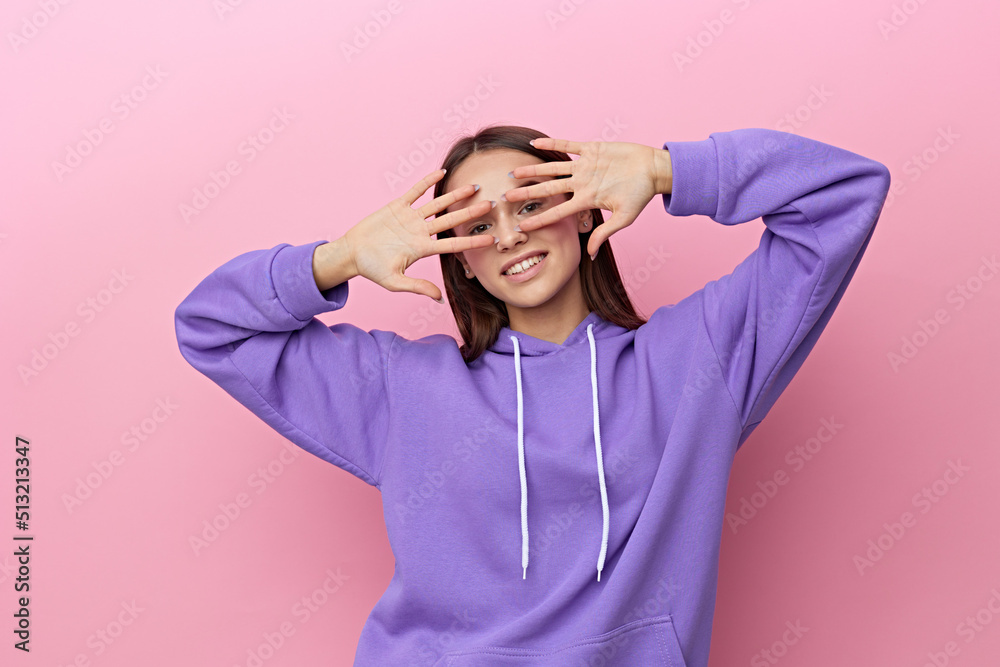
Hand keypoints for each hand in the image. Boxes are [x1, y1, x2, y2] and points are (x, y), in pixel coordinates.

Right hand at [343, 168, 496, 301]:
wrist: (352, 254)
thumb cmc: (372, 269)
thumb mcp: (394, 282)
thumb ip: (417, 287)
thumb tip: (439, 298)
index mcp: (422, 249)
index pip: (452, 244)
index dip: (472, 241)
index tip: (491, 239)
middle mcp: (420, 232)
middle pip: (451, 220)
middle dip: (471, 213)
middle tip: (491, 205)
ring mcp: (410, 218)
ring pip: (437, 204)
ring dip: (455, 195)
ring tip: (474, 187)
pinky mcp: (397, 206)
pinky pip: (415, 191)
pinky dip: (428, 182)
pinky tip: (442, 172)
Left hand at [502, 138, 670, 258]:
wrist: (654, 169)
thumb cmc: (641, 194)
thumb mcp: (624, 218)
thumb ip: (605, 234)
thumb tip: (590, 255)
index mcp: (587, 200)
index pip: (558, 211)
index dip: (540, 218)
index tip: (521, 225)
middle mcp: (582, 183)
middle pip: (548, 189)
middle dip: (527, 194)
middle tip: (506, 197)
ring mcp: (585, 166)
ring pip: (553, 168)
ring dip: (533, 170)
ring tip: (513, 172)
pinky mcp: (592, 149)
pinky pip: (568, 143)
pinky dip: (552, 143)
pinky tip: (534, 143)